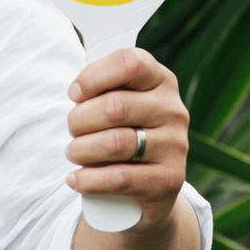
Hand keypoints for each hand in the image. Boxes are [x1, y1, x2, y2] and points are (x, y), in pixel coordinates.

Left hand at [67, 47, 189, 226]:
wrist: (149, 186)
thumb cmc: (123, 134)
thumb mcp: (118, 103)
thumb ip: (102, 88)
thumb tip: (78, 91)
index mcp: (161, 81)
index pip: (130, 63)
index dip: (94, 76)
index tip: (75, 94)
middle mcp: (173, 110)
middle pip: (115, 106)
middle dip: (80, 120)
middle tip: (73, 130)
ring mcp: (175, 145)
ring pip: (116, 143)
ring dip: (81, 150)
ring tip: (74, 153)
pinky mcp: (170, 179)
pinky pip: (120, 179)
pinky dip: (89, 180)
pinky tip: (76, 179)